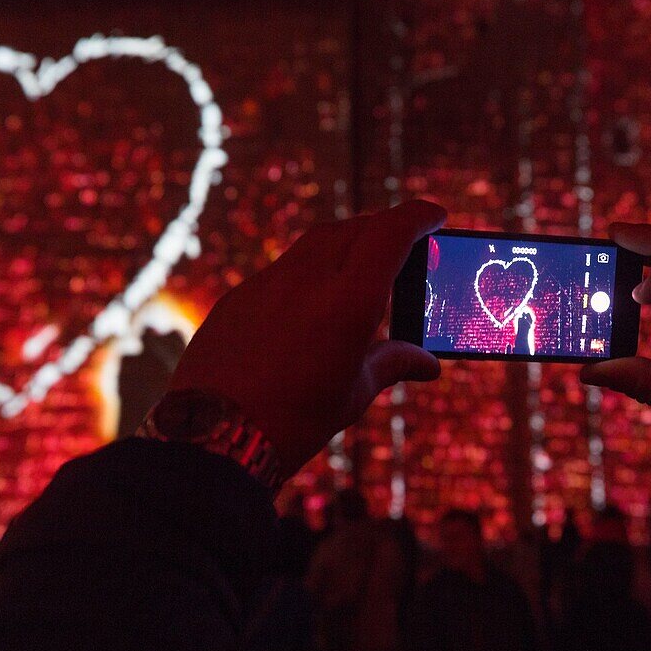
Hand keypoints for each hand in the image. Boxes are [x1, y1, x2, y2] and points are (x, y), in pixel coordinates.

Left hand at [169, 201, 446, 477]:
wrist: (214, 435)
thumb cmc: (293, 421)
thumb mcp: (353, 394)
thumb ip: (392, 364)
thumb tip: (427, 364)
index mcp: (349, 301)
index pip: (391, 234)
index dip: (418, 217)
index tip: (436, 215)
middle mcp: (309, 279)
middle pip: (355, 229)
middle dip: (385, 227)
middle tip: (405, 242)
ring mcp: (268, 282)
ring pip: (316, 241)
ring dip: (346, 240)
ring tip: (362, 263)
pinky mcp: (239, 296)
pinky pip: (283, 268)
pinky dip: (309, 268)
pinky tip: (312, 298)